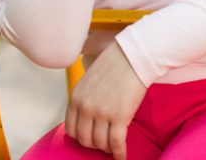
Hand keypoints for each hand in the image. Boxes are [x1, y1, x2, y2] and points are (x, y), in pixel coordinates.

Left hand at [65, 42, 146, 159]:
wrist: (134, 56)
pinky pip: (116, 143)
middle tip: (104, 143)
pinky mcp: (119, 117)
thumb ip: (85, 96)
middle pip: (84, 139)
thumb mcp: (90, 78)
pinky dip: (119, 154)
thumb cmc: (115, 63)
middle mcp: (85, 107)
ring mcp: (101, 113)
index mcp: (76, 97)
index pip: (71, 129)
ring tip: (114, 147)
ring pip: (100, 143)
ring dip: (107, 148)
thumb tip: (87, 112)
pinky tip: (122, 157)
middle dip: (94, 144)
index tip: (90, 137)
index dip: (81, 137)